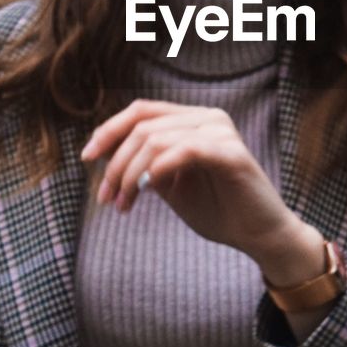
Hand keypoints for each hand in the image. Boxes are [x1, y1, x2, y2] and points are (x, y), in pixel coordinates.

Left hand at [80, 98, 303, 260]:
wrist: (259, 235)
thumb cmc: (217, 209)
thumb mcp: (170, 184)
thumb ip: (144, 164)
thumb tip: (104, 151)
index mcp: (193, 119)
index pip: (141, 110)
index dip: (109, 130)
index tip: (87, 158)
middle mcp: (208, 117)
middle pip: (142, 126)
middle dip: (115, 163)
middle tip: (106, 198)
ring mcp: (221, 132)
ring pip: (156, 139)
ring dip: (130, 174)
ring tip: (123, 204)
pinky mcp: (232, 153)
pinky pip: (184, 151)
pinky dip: (158, 169)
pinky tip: (147, 189)